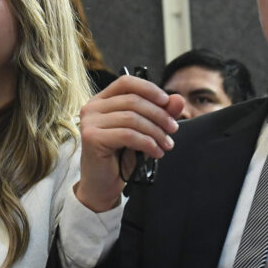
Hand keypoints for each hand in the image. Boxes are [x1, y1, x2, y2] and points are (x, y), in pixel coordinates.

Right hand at [75, 74, 182, 211]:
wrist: (103, 185)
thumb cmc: (121, 158)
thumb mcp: (145, 132)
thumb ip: (160, 114)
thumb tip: (178, 99)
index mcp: (102, 101)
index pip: (126, 82)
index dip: (149, 89)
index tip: (167, 102)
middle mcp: (92, 108)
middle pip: (133, 101)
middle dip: (159, 115)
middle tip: (173, 130)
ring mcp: (89, 122)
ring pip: (132, 118)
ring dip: (155, 132)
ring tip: (166, 145)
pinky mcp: (92, 138)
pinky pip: (127, 135)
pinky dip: (147, 143)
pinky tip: (156, 153)